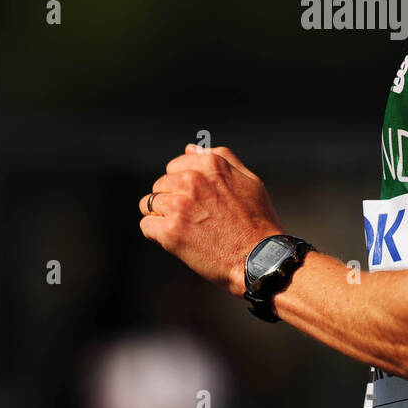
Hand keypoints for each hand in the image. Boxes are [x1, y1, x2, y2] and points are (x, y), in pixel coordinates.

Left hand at [140, 145, 282, 296]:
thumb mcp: (248, 180)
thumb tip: (190, 149)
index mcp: (210, 165)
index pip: (175, 166)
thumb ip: (221, 159)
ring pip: (149, 203)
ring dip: (163, 216)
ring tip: (185, 229)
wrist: (261, 259)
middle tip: (193, 218)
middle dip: (172, 199)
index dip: (183, 185)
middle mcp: (192, 180)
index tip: (196, 201)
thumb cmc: (258, 221)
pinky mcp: (170, 232)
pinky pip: (147, 225)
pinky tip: (177, 240)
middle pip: (161, 184)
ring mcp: (180, 206)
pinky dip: (157, 233)